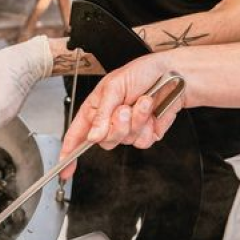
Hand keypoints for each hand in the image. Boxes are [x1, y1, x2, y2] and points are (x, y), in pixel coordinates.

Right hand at [58, 54, 185, 179]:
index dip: (69, 151)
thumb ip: (101, 113)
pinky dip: (148, 127)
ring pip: (124, 141)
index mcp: (96, 108)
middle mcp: (109, 120)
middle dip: (115, 126)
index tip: (64, 168)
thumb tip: (92, 137)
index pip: (77, 134)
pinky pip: (141, 143)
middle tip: (124, 108)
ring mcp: (128, 128)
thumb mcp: (114, 86)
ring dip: (136, 121)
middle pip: (103, 141)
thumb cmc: (143, 71)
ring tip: (143, 102)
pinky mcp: (145, 134)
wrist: (175, 74)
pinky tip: (152, 113)